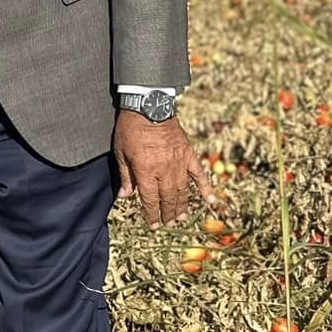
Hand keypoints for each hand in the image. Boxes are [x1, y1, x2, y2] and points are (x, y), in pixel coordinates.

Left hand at [113, 112, 215, 226]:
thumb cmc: (130, 129)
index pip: (150, 200)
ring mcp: (179, 163)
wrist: (149, 106)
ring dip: (182, 206)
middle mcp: (164, 171)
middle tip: (168, 223)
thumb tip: (125, 196)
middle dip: (167, 213)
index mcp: (146, 172)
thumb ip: (125, 176)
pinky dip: (205, 188)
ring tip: (181, 217)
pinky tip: (210, 200)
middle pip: (167, 198)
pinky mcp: (188, 154)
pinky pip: (199, 174)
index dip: (152, 214)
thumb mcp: (120, 153)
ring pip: (183, 191)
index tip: (153, 225)